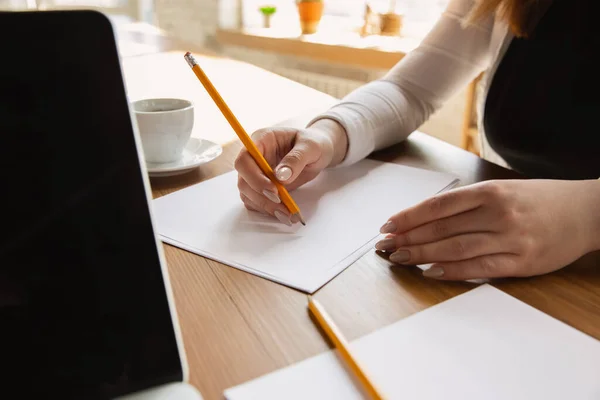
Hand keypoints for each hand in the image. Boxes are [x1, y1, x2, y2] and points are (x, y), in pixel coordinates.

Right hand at [234, 119, 346, 224]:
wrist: (319, 151)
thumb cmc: (314, 143)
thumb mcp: (310, 146)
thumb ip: (296, 159)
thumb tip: (280, 177)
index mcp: (262, 139)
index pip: (245, 159)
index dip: (254, 177)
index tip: (274, 190)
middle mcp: (254, 156)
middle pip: (244, 180)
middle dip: (261, 196)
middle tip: (283, 207)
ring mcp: (256, 172)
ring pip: (248, 193)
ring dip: (265, 206)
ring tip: (287, 214)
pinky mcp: (261, 186)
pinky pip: (256, 201)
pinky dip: (267, 209)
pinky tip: (284, 213)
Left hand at [375, 179, 599, 279]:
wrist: (587, 211)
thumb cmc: (538, 199)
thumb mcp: (503, 190)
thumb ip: (468, 203)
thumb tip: (425, 217)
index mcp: (490, 192)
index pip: (439, 206)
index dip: (409, 216)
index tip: (388, 224)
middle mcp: (497, 213)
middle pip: (442, 228)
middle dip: (408, 237)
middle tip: (384, 245)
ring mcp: (510, 239)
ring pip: (455, 248)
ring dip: (422, 254)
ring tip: (399, 258)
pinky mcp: (521, 262)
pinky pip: (479, 268)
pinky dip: (451, 271)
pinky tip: (429, 272)